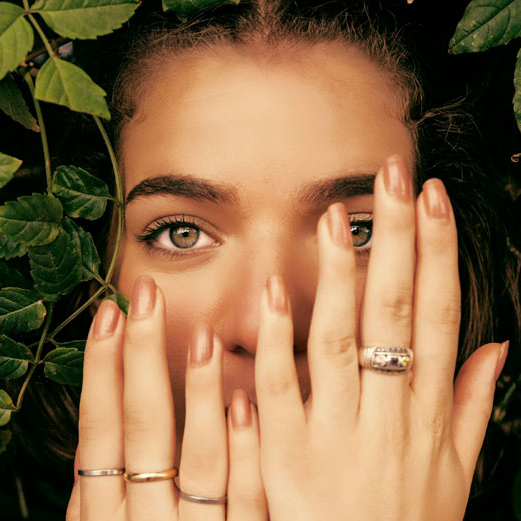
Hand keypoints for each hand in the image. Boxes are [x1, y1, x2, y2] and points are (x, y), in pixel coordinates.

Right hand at [66, 277, 267, 520]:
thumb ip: (94, 501)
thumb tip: (84, 451)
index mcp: (105, 515)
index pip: (99, 429)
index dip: (101, 368)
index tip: (109, 312)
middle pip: (144, 427)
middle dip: (142, 354)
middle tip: (147, 294)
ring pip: (200, 458)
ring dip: (201, 392)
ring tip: (205, 335)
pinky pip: (247, 501)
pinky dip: (245, 453)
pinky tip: (245, 404)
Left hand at [254, 155, 505, 520]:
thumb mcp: (456, 475)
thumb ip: (472, 408)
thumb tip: (495, 349)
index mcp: (428, 413)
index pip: (438, 316)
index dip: (437, 255)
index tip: (432, 201)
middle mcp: (390, 414)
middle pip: (395, 313)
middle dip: (395, 241)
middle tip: (391, 179)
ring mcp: (339, 432)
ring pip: (341, 340)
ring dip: (339, 277)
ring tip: (336, 219)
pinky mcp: (290, 454)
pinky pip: (283, 388)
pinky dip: (279, 340)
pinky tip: (272, 291)